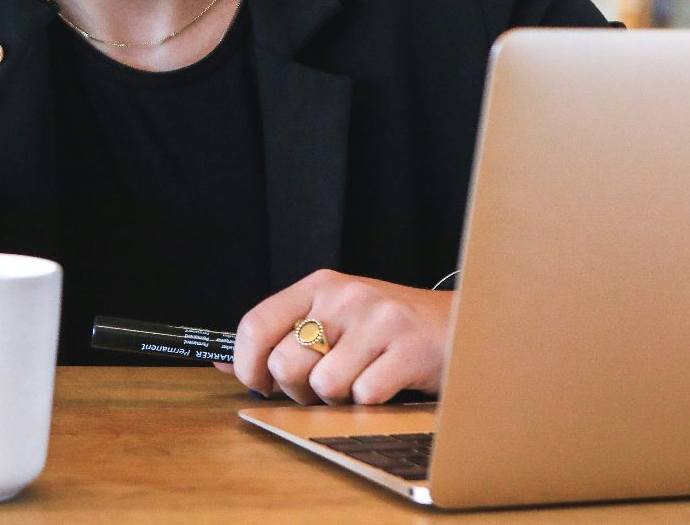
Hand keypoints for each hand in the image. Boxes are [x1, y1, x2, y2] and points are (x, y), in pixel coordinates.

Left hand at [215, 269, 452, 405]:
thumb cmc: (392, 329)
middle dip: (299, 390)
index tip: (259, 385)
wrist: (467, 323)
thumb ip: (283, 337)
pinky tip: (388, 385)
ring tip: (360, 383)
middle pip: (286, 362)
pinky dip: (371, 404)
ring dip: (338, 399)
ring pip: (324, 384)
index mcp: (320, 284)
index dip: (247, 365)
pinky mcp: (409, 349)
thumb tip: (222, 365)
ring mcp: (379, 320)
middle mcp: (346, 295)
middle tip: (322, 388)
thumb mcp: (336, 319)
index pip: (256, 322)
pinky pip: (364, 395)